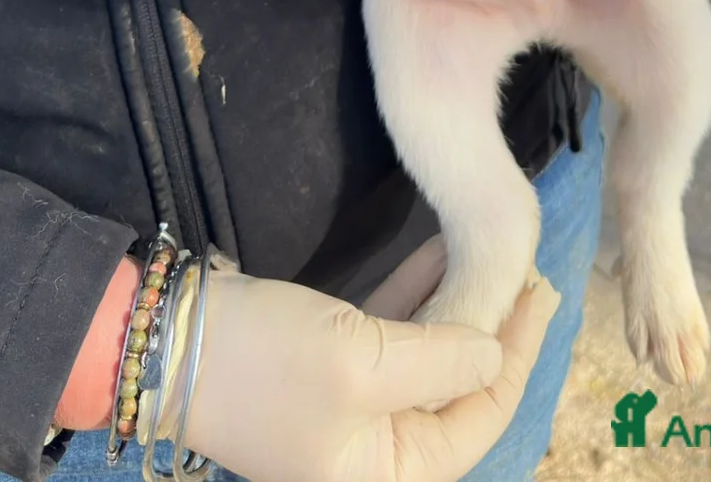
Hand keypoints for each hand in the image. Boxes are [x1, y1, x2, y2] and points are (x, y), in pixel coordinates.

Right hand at [164, 256, 560, 481]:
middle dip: (493, 331)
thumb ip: (441, 361)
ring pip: (427, 357)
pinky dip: (418, 297)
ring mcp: (349, 408)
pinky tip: (440, 251)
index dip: (516, 356)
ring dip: (459, 305)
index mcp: (386, 473)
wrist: (168, 340)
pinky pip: (392, 336)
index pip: (479, 418)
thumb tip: (495, 351)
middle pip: (457, 391)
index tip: (542, 294)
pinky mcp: (327, 367)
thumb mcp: (364, 360)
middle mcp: (373, 451)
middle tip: (526, 272)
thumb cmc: (269, 362)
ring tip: (494, 254)